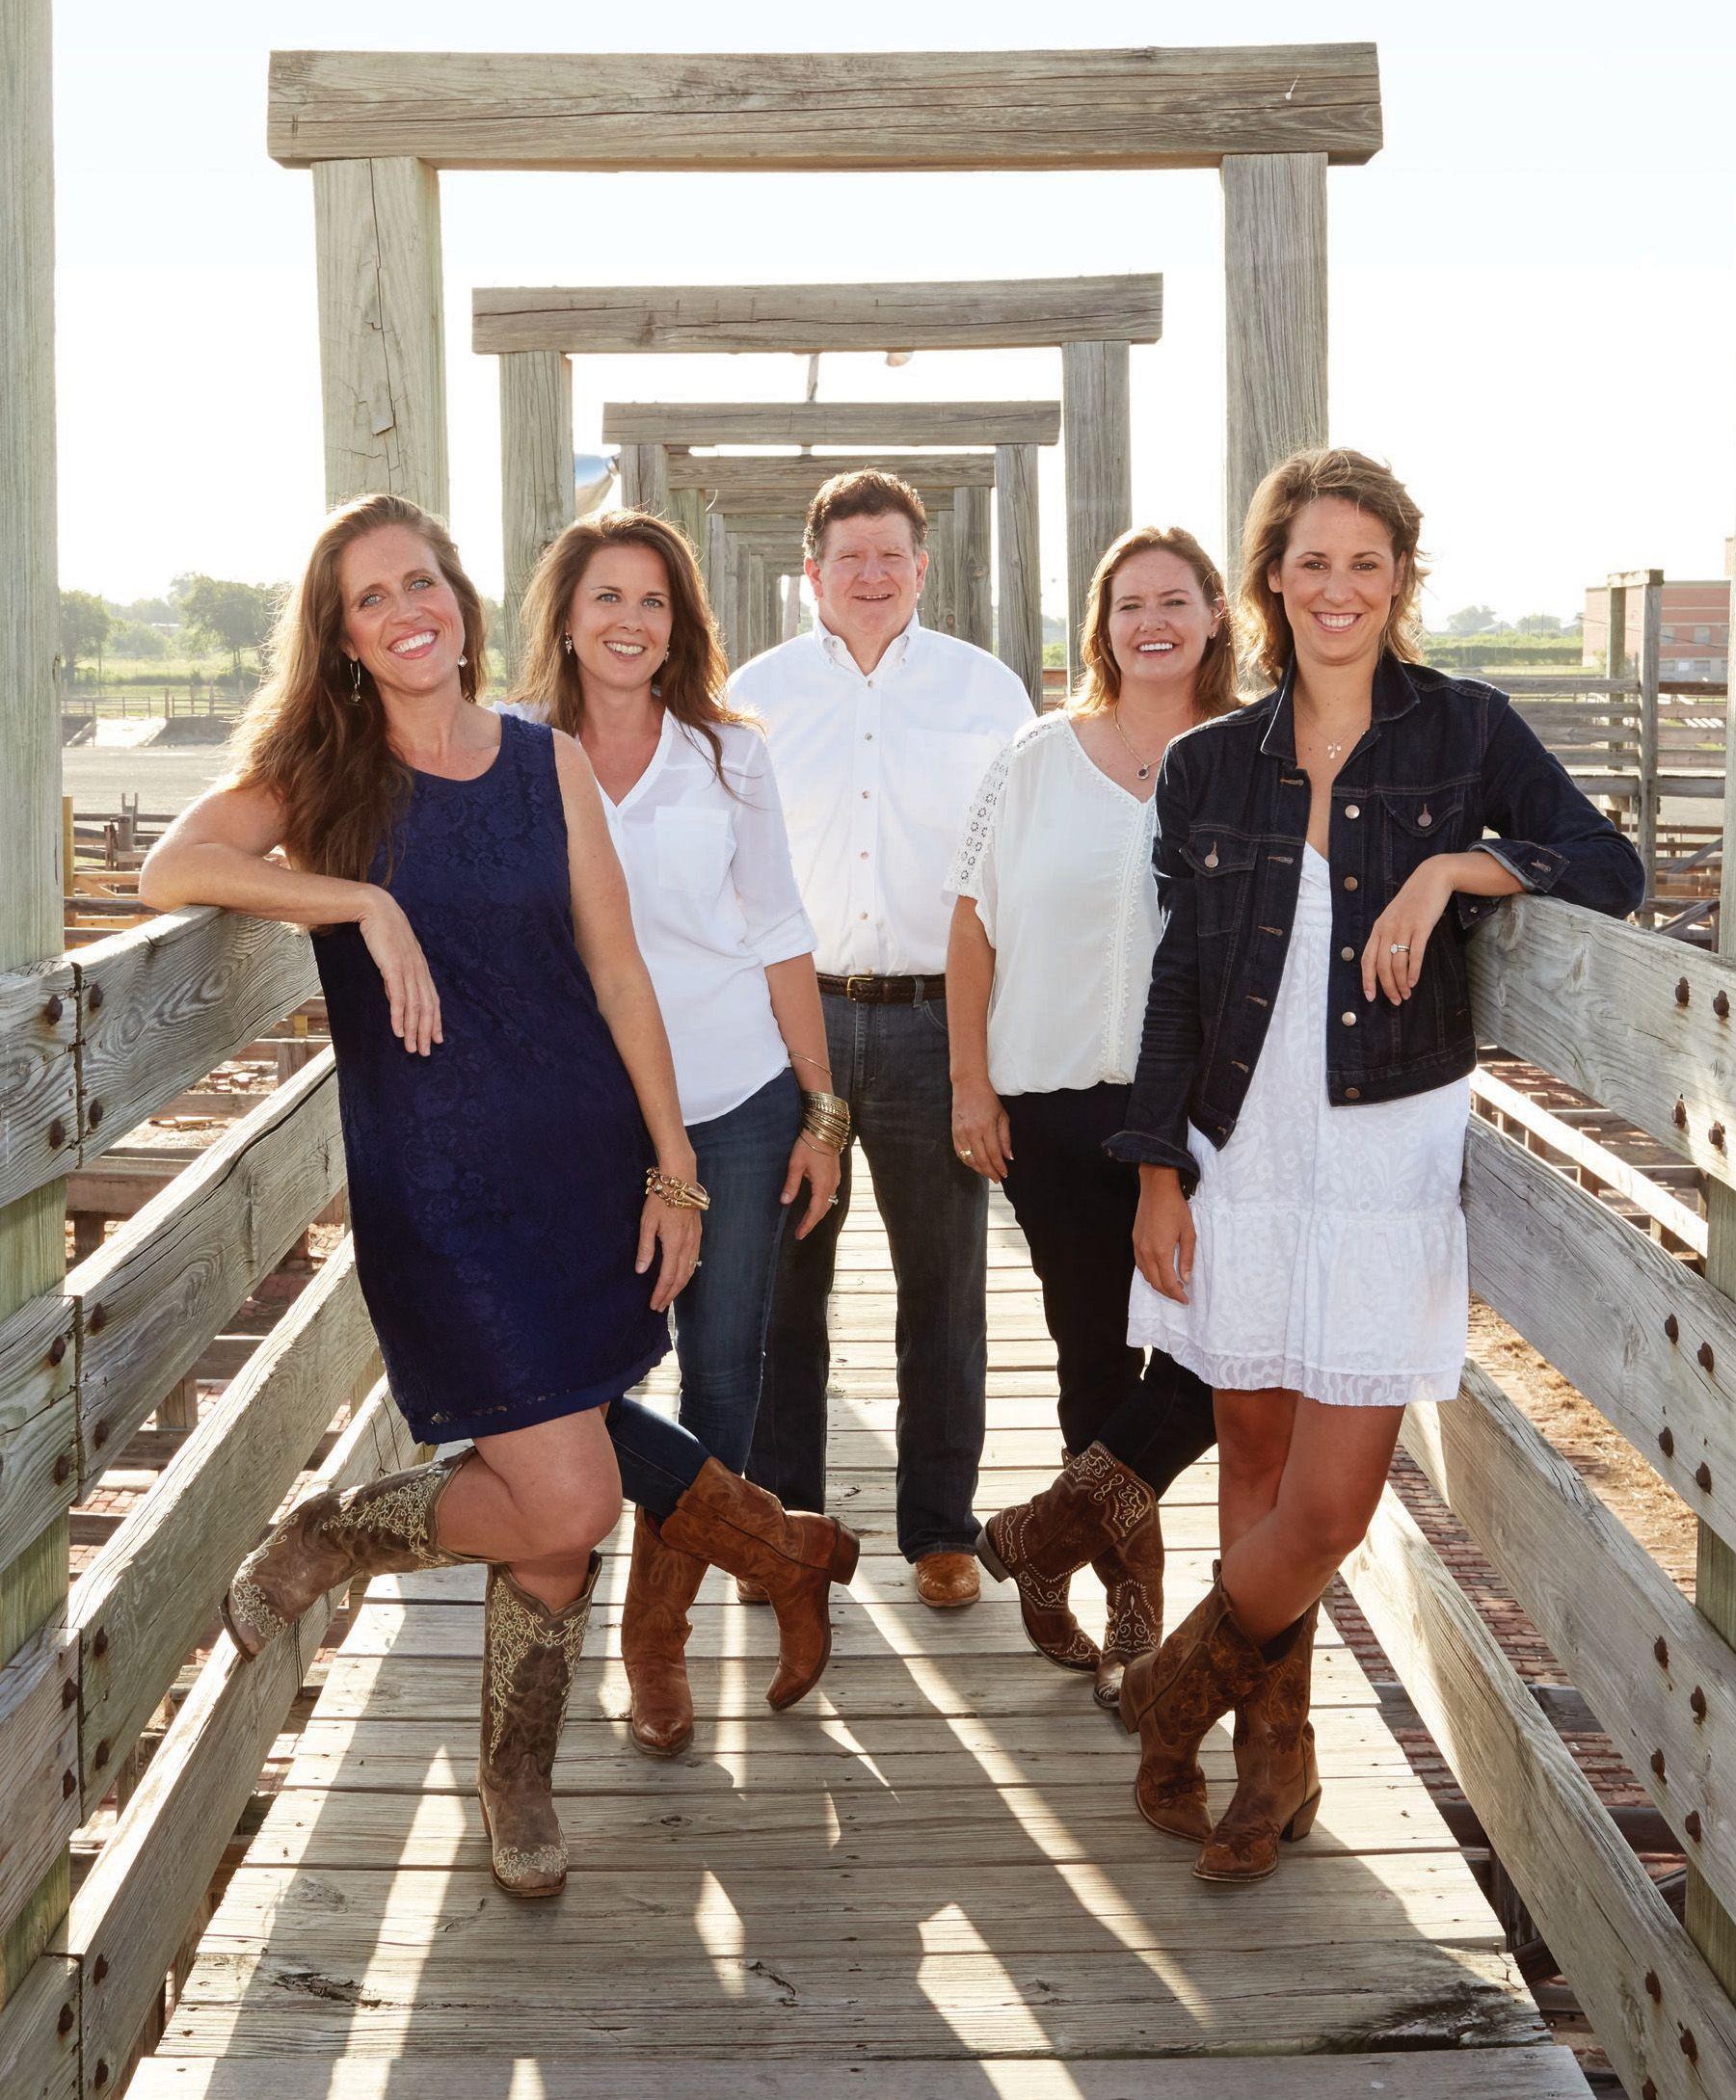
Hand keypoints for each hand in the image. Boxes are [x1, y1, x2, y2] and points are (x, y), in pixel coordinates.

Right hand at [356, 887, 442, 1053]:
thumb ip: (396, 979)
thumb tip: (396, 999)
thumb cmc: (383, 932)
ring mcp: (408, 970)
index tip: (437, 1039)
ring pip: (415, 1007)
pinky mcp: (394, 968)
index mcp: (420, 969)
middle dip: (427, 1032)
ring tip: (412, 1048)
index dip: (436, 1021)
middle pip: (427, 1008)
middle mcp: (418, 971)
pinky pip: (399, 997)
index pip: (432, 1000)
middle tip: (425, 1052)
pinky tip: (398, 1031)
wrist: (376, 909)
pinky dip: (400, 1016)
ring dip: (414, 1030)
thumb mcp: (392, 959)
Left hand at [636, 1194, 701, 1311]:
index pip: (667, 1276)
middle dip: (670, 1294)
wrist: (681, 1180)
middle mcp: (687, 1245)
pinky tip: (682, 1276)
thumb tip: (640, 1270)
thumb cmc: (661, 1199)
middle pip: (681, 1278)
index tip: (654, 1305)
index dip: (661, 1293)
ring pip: (690, 1270)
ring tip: (669, 1296)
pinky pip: (694, 1259)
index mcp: (674, 1244)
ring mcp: (695, 1240)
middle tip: (660, 1307)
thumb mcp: (647, 1223)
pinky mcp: (698, 1234)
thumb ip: (645, 1248)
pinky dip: (688, 1273)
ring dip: (679, 1286)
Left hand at [781, 1135, 841, 1239]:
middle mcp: (832, 1185)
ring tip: (806, 1221)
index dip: (807, 1225)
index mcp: (823, 1185)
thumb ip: (791, 1185)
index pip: (815, 1212)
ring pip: (828, 1202)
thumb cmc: (809, 1144)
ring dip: (817, 1213)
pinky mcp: (835, 1174)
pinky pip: (830, 1194)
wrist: (825, 1129)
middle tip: (800, 1232)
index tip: (799, 1235)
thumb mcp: (796, 1165)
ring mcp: (835, 1179)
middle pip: (823, 1210)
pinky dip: (822, 1203)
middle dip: (812, 1222)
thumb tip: (784, 1202)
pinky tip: (814, 1203)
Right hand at [950, 1076, 1011, 1181]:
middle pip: (981, 1160)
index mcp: (986, 1127)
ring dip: (979, 1169)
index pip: (994, 1154)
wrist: (968, 1085)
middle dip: (990, 1172)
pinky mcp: (954, 1132)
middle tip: (997, 1179)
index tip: (1004, 1174)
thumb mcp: (1002, 1116)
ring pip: (969, 1159)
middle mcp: (972, 1132)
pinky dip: (967, 1161)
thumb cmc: (988, 1099)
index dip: (999, 1167)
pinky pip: (960, 1153)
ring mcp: (961, 1132)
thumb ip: (1005, 1138)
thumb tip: (1008, 1157)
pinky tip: (975, 1165)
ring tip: (987, 1173)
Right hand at [1132, 1166, 1193, 1302]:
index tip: (1186, 1300)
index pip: (1168, 1283)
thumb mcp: (1189, 1233)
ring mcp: (1138, 1247)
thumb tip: (1186, 1278)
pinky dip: (1149, 1273)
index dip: (1177, 1295)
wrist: (1156, 1189)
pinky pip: (1140, 1265)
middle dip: (1168, 1293)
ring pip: (1146, 1275)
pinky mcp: (1135, 1241)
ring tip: (1172, 1285)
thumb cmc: (1175, 1208)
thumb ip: (1187, 1258)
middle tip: (1181, 1295)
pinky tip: (1159, 1271)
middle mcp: (1146, 1252)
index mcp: (1161, 1252)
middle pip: (1156, 1283)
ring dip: (1158, 1284)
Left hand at [1361, 858, 1455, 1005]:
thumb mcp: (1393, 917)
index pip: (1367, 959)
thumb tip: (1386, 962)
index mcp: (1378, 928)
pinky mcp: (1421, 927)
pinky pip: (1415, 955)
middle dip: (1387, 987)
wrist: (1431, 879)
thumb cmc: (1413, 901)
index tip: (1370, 997)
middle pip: (1382, 966)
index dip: (1367, 980)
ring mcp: (1403, 928)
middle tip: (1395, 1001)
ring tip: (1406, 995)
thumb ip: (1388, 936)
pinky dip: (1413, 972)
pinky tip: (1414, 982)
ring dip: (1401, 983)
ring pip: (1397, 964)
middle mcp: (1387, 929)